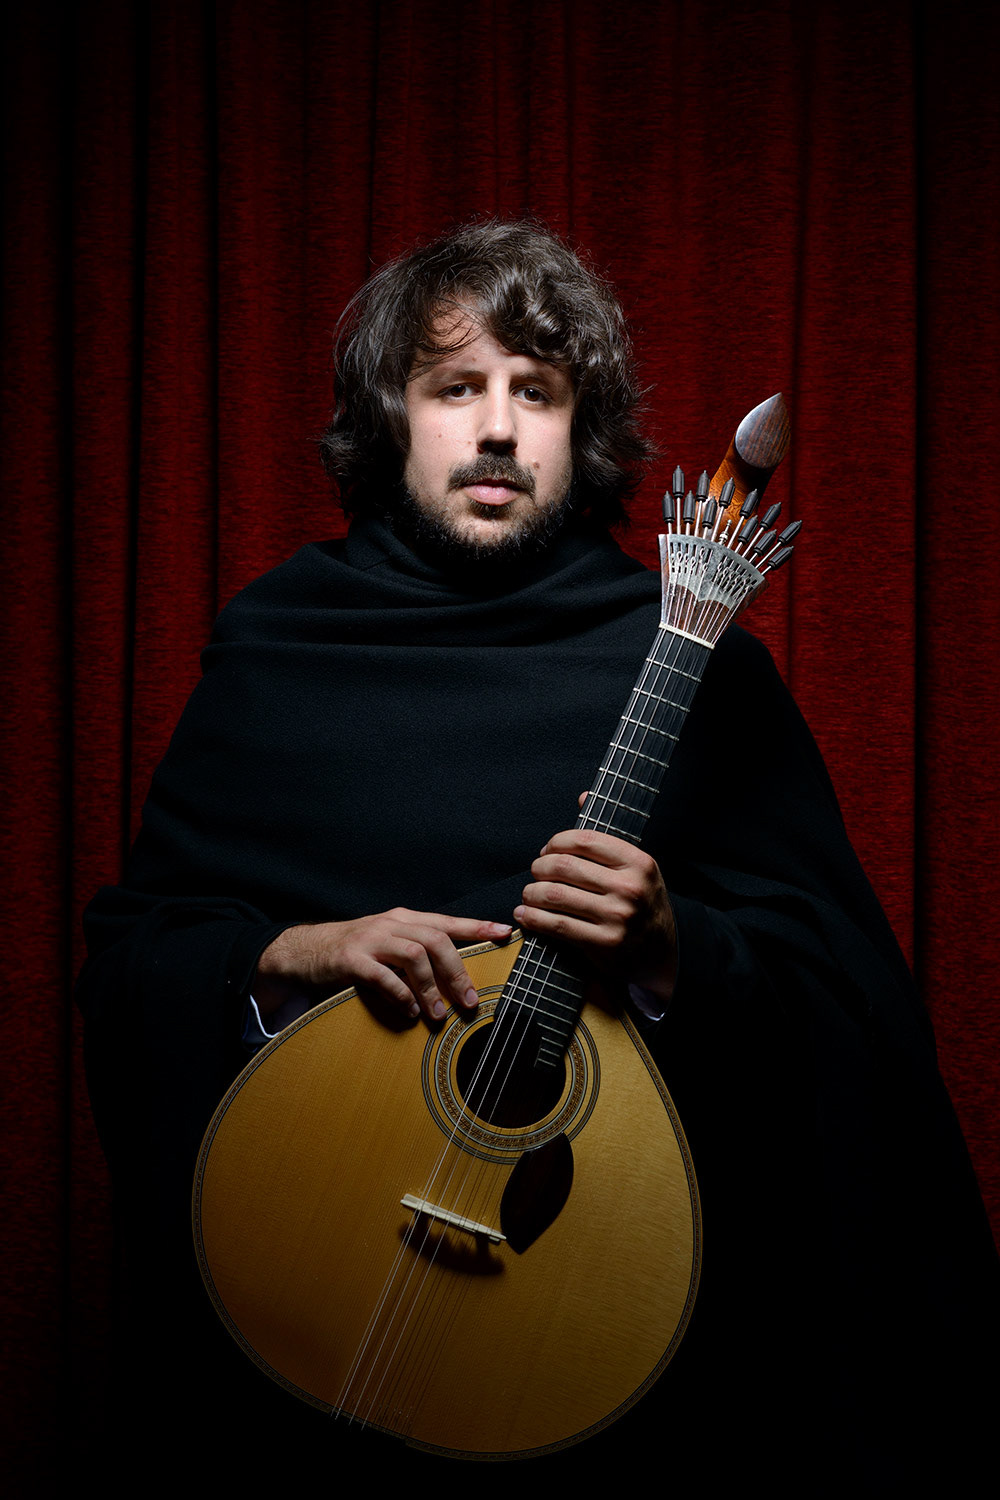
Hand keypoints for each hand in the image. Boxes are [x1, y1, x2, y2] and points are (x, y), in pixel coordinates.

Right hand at [254, 910, 512, 1023]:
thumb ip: (418, 953)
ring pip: (414, 955)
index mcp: (404, 919)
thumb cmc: (355, 951)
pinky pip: (382, 975)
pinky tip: (408, 1011)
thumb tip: (458, 978)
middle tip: (469, 1001)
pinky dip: (400, 994)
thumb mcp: (389, 944)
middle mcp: (390, 924)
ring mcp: (370, 939)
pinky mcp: (350, 959)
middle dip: (457, 971)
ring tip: (438, 1015)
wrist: (304, 951)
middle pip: (436, 940)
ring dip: (431, 987)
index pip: (447, 921)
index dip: (477, 926)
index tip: (505, 933)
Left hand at [514, 812, 675, 1004]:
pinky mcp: (605, 943)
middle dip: (539, 868)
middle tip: (535, 872)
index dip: (557, 842)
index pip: (585, 840)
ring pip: (556, 895)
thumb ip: (607, 836)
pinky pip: (557, 925)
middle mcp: (630, 887)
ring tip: (528, 894)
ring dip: (532, 893)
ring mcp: (618, 916)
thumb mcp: (636, 867)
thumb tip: (582, 796)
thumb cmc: (642, 904)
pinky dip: (534, 918)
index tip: (547, 850)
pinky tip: (526, 915)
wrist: (662, 952)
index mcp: (638, 862)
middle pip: (565, 867)